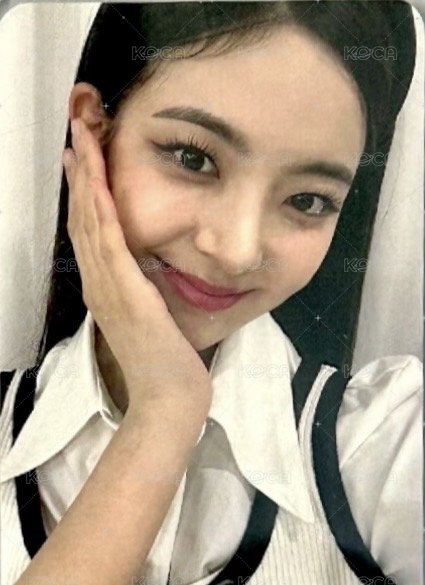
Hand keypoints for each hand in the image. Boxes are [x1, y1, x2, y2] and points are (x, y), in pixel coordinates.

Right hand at [62, 118, 212, 427]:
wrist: (169, 397)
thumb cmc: (167, 362)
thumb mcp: (153, 317)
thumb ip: (145, 291)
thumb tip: (151, 268)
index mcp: (107, 288)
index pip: (91, 231)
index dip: (84, 193)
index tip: (83, 159)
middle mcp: (100, 283)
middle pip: (83, 219)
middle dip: (80, 174)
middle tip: (76, 134)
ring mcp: (108, 287)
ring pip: (90, 222)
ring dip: (85, 179)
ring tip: (81, 141)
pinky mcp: (125, 292)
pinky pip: (108, 240)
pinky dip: (100, 207)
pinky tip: (96, 179)